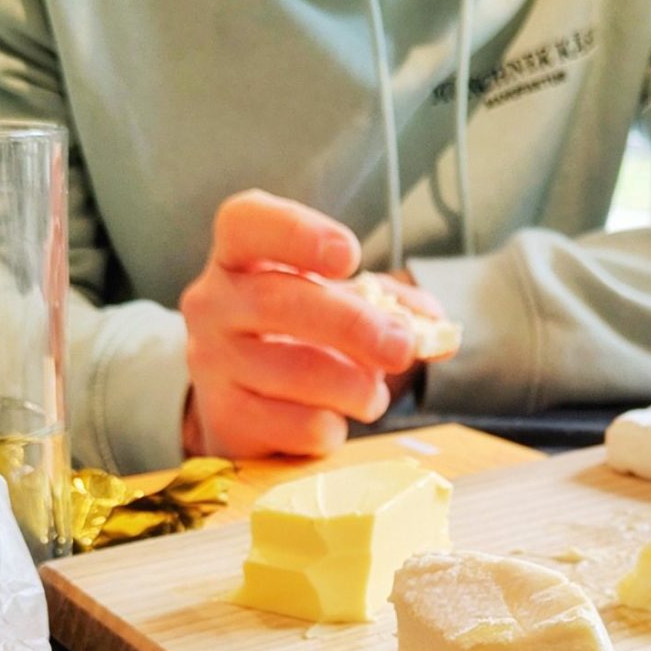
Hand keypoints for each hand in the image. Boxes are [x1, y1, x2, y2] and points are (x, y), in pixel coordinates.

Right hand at [180, 191, 425, 457]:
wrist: (245, 401)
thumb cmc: (299, 336)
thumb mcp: (341, 304)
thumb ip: (392, 307)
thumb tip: (439, 331)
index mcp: (239, 256)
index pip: (246, 223)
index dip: (297, 234)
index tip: (349, 256)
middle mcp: (212, 302)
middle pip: (279, 302)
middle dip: (354, 326)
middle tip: (401, 348)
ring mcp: (211, 361)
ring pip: (295, 371)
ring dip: (355, 387)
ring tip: (372, 396)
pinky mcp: (225, 418)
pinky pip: (295, 424)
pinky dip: (332, 427)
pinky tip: (332, 421)